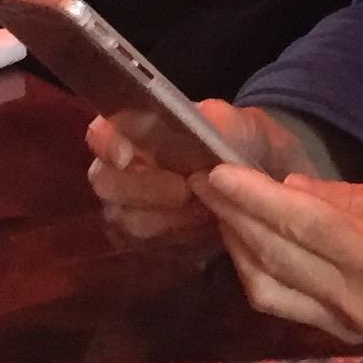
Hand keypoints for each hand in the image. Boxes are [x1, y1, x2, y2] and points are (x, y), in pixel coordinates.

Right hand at [84, 99, 310, 241]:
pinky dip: (173, 238)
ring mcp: (130, 206)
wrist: (261, 182)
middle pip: (107, 183)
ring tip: (204, 209)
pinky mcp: (145, 239)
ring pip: (125, 218)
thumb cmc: (241, 143)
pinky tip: (200, 227)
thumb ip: (219, 120)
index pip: (101, 134)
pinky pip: (144, 245)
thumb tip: (202, 117)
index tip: (127, 156)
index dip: (108, 145)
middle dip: (145, 190)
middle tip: (185, 192)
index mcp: (136, 128)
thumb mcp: (240, 126)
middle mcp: (123, 168)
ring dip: (165, 217)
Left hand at [189, 163, 362, 340]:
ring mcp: (347, 327)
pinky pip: (283, 303)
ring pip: (268, 289)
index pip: (303, 226)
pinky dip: (258, 269)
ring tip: (220, 205)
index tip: (217, 171)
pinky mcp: (340, 335)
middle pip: (277, 259)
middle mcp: (359, 303)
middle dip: (235, 216)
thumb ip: (345, 197)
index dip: (255, 198)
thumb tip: (288, 189)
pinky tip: (248, 237)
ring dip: (237, 245)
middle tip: (203, 180)